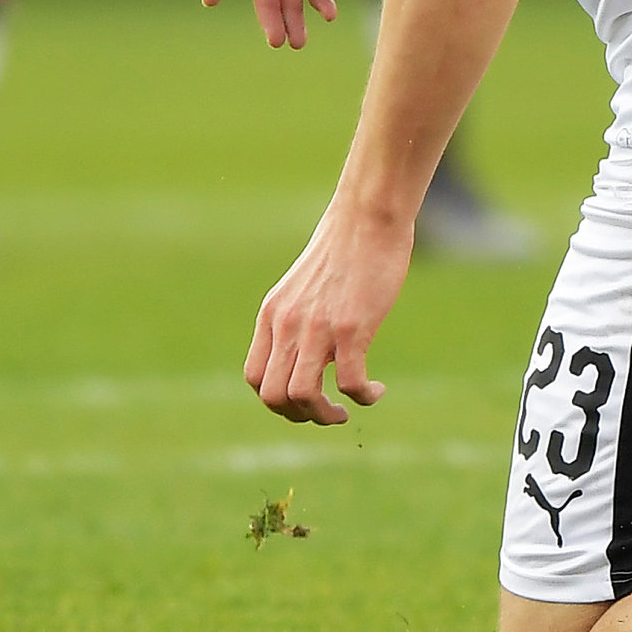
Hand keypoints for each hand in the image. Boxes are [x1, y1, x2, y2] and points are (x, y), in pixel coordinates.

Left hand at [246, 203, 410, 423]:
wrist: (367, 215)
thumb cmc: (345, 245)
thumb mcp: (305, 284)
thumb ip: (300, 317)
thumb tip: (316, 351)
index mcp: (273, 314)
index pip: (255, 377)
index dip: (276, 400)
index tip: (305, 399)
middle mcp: (287, 324)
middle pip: (274, 396)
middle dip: (299, 416)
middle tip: (327, 412)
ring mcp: (317, 328)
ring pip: (304, 397)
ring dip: (324, 416)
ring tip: (345, 412)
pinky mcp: (351, 327)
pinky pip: (350, 382)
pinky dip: (363, 397)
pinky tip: (376, 392)